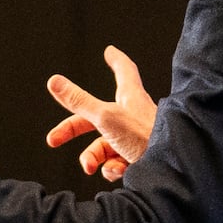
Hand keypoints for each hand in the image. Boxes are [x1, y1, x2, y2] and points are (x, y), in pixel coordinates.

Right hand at [42, 49, 157, 181]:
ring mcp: (135, 139)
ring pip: (104, 145)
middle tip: (53, 140)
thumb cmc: (143, 137)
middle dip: (72, 130)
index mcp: (129, 97)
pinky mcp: (137, 159)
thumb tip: (53, 81)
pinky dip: (112, 169)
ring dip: (93, 158)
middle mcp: (132, 116)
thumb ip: (79, 101)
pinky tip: (119, 171)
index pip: (124, 70)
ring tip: (91, 167)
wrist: (170, 170)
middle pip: (96, 117)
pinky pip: (116, 163)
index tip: (110, 51)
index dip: (115, 60)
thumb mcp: (104, 117)